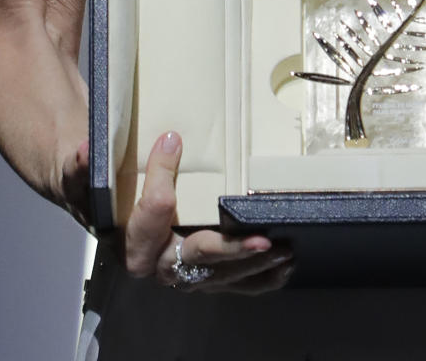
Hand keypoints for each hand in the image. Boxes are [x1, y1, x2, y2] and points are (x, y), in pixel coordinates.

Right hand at [123, 131, 292, 293]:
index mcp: (142, 244)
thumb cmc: (144, 219)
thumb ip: (157, 169)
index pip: (151, 220)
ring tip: (284, 251)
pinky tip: (283, 269)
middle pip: (201, 257)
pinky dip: (263, 279)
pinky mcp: (211, 283)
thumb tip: (172, 139)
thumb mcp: (141, 192)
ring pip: (225, 276)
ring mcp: (192, 279)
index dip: (162, 201)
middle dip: (234, 250)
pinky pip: (239, 286)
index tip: (183, 182)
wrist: (142, 251)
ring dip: (256, 264)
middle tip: (264, 241)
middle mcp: (167, 268)